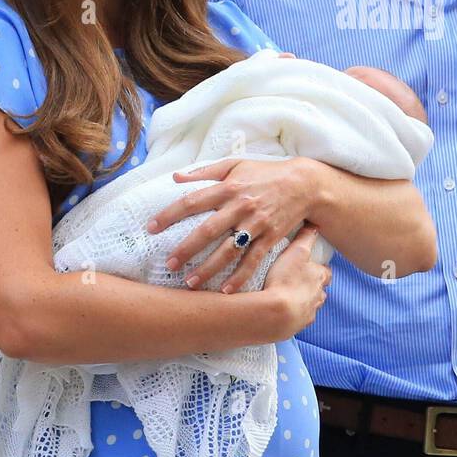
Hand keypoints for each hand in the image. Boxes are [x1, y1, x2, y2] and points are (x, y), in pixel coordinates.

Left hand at [148, 156, 321, 293]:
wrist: (304, 184)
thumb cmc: (266, 173)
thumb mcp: (235, 164)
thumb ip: (205, 171)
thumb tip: (175, 177)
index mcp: (229, 187)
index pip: (193, 201)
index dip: (170, 214)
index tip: (151, 228)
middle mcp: (241, 206)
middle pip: (208, 230)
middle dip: (187, 248)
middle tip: (169, 263)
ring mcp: (257, 223)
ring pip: (229, 250)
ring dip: (209, 268)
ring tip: (190, 283)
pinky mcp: (271, 237)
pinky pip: (253, 260)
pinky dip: (240, 277)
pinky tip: (226, 291)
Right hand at [262, 226, 331, 335]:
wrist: (274, 314)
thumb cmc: (285, 280)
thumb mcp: (296, 252)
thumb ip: (305, 238)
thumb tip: (314, 224)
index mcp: (320, 279)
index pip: (326, 272)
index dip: (319, 269)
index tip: (309, 266)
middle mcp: (318, 298)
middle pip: (318, 291)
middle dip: (310, 287)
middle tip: (295, 282)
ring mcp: (307, 315)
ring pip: (308, 307)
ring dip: (300, 303)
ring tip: (285, 298)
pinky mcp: (294, 328)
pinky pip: (295, 321)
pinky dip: (290, 316)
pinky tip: (278, 312)